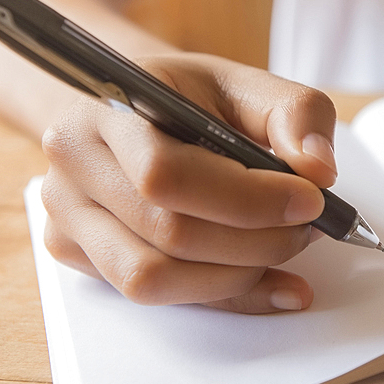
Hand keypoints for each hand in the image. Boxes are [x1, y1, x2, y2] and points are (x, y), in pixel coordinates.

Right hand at [40, 54, 338, 312]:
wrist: (135, 111)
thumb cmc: (190, 97)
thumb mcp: (247, 84)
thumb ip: (295, 114)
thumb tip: (318, 170)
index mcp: (106, 108)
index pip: (166, 174)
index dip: (246, 199)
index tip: (310, 201)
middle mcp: (73, 164)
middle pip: (166, 233)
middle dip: (256, 240)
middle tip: (309, 228)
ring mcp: (65, 216)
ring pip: (154, 279)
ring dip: (238, 276)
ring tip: (285, 248)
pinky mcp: (77, 256)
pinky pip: (156, 299)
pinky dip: (225, 297)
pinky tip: (271, 284)